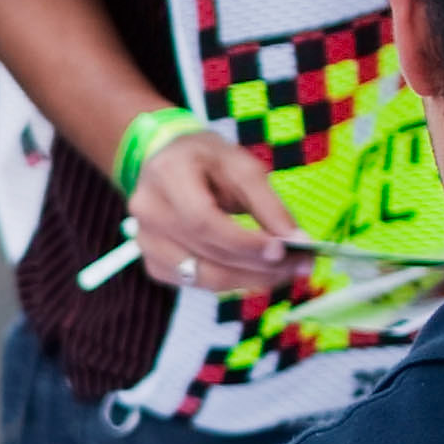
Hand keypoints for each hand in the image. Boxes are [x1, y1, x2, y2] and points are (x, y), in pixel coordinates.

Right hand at [127, 123, 302, 292]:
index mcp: (167, 174)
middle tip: (299, 266)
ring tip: (285, 272)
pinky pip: (197, 282)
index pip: (202, 220)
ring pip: (201, 277)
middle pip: (204, 253)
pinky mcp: (154, 262)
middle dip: (256, 265)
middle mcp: (147, 210)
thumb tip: (298, 242)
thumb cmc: (209, 161)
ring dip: (249, 280)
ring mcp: (145, 241)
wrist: (169, 163)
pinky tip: (256, 272)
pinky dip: (231, 282)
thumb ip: (269, 204)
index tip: (282, 250)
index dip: (242, 241)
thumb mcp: (242, 167)